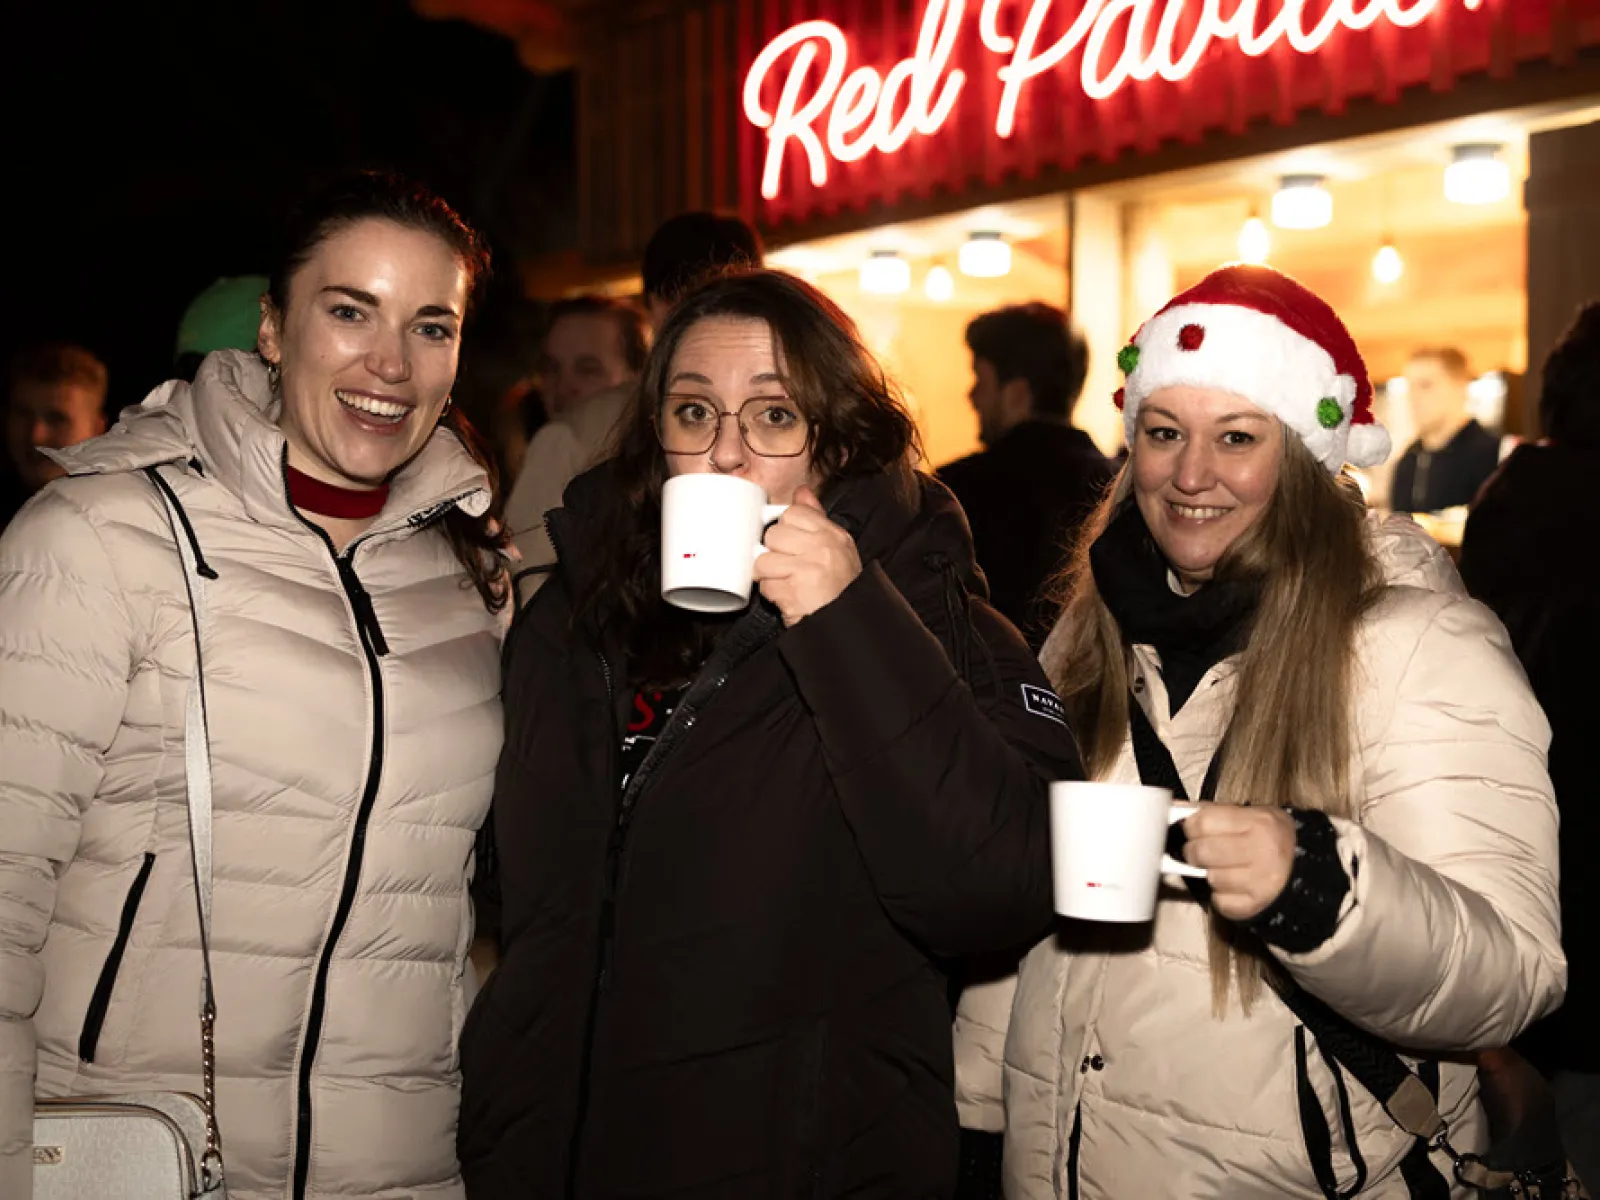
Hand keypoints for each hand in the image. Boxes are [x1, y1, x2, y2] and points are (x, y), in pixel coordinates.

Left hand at [753, 486, 861, 625]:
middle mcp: (822, 549)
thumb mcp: (837, 546)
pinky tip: (788, 596)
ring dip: (770, 575)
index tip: (790, 543)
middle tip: (789, 567)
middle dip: (775, 553)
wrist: (848, 621)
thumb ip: (816, 517)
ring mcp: (807, 570)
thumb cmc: (840, 585)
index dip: (785, 529)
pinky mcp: (793, 593)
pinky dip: (772, 594)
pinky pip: (765, 586)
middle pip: (773, 535)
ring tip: (787, 582)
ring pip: (763, 560)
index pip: (793, 513)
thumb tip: (801, 491)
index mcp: (832, 534)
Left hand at [1181, 805, 1296, 921]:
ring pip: (1209, 878)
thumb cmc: (1270, 841)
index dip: (1192, 826)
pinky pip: (1219, 902)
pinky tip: (1235, 887)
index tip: (1195, 830)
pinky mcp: (1254, 907)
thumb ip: (1213, 811)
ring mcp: (1260, 883)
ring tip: (1228, 868)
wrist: (1306, 874)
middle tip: (1204, 851)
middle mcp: (1263, 852)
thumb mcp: (1251, 816)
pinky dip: (1222, 896)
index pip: (1203, 821)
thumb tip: (1173, 808)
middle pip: (1201, 851)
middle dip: (1195, 852)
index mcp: (1260, 823)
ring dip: (1211, 875)